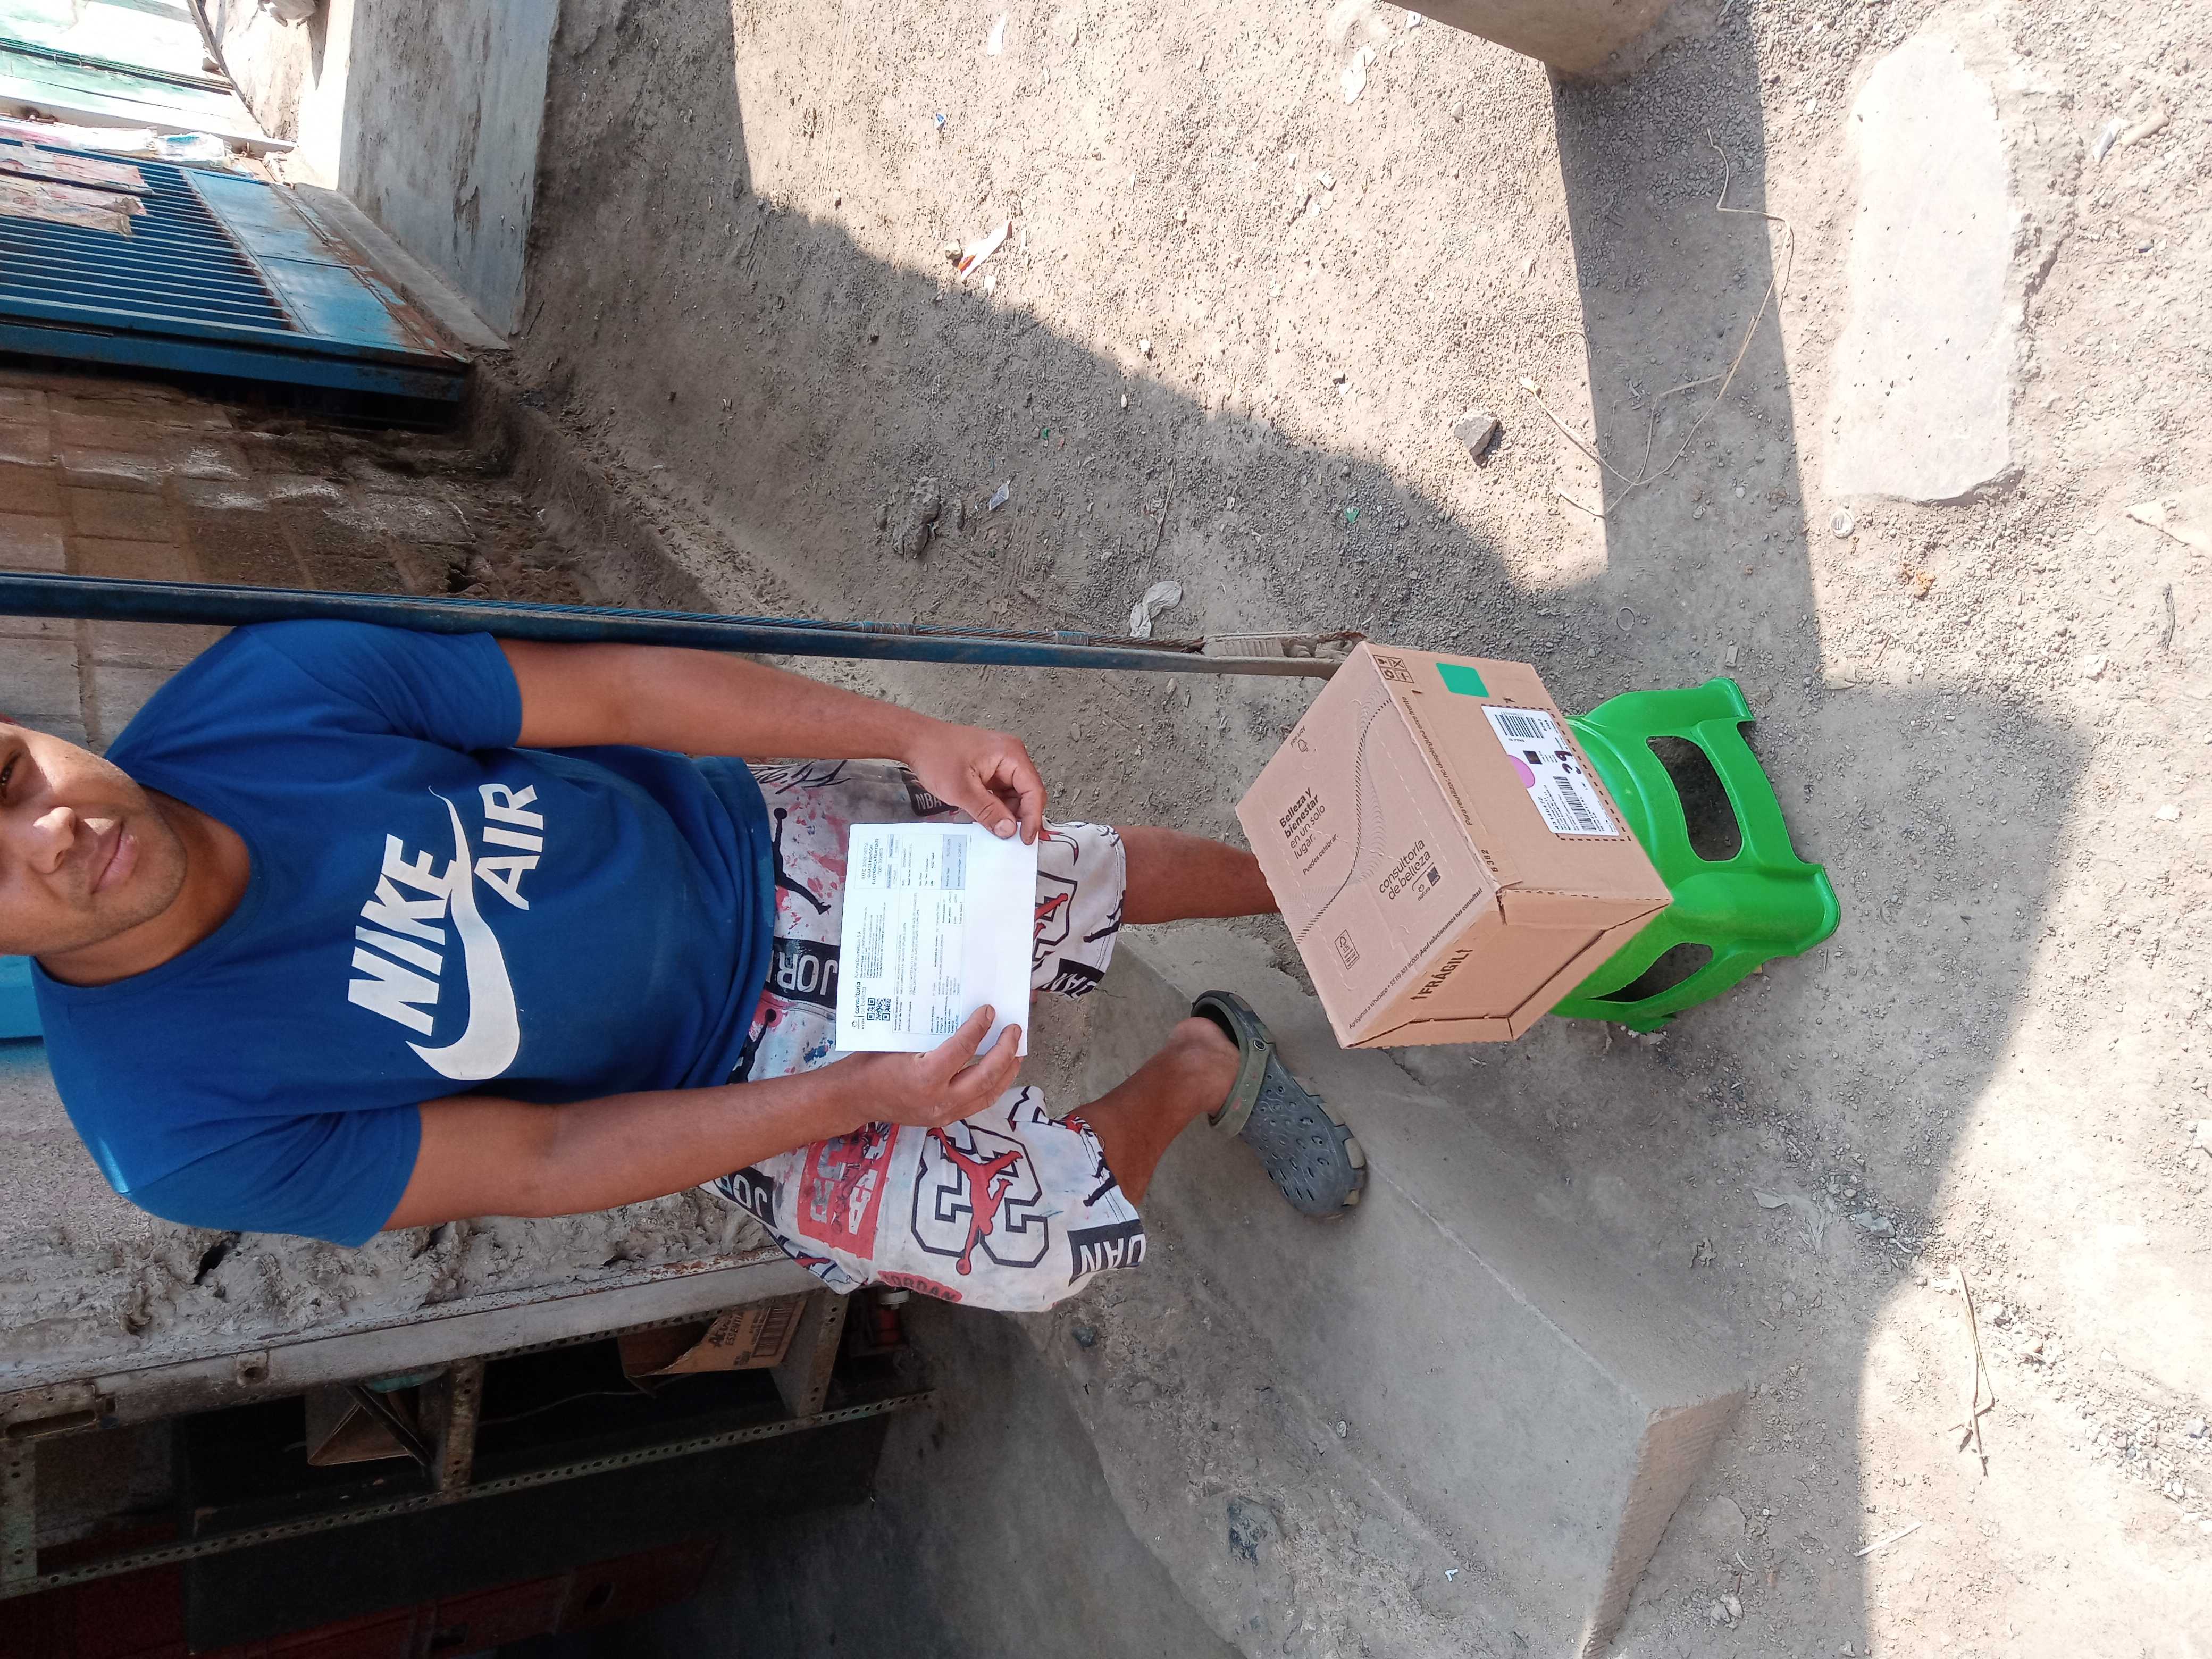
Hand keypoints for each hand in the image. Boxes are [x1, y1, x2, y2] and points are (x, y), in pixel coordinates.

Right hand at [825, 1006, 1022, 1131]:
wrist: (854, 1097)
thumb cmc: (871, 1064)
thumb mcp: (898, 1042)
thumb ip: (929, 1034)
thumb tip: (959, 1011)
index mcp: (924, 1077)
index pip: (962, 1049)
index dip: (979, 1028)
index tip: (990, 1010)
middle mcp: (938, 1100)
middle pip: (985, 1076)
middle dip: (1005, 1051)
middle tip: (1015, 1030)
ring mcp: (943, 1114)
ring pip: (988, 1094)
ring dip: (1007, 1071)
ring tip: (1018, 1051)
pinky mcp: (944, 1119)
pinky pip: (978, 1103)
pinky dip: (993, 1086)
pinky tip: (1000, 1071)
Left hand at [904, 720, 1045, 843]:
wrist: (916, 741)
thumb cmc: (935, 755)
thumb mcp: (962, 789)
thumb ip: (988, 812)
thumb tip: (1009, 831)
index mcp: (1011, 754)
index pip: (1033, 790)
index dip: (1032, 818)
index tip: (1026, 839)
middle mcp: (1011, 756)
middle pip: (1027, 794)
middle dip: (1019, 817)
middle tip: (1009, 839)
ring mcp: (1001, 763)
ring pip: (1014, 796)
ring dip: (1005, 813)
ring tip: (992, 828)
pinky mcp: (990, 770)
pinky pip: (1001, 793)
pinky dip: (996, 807)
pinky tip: (986, 818)